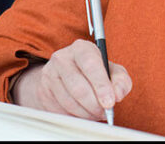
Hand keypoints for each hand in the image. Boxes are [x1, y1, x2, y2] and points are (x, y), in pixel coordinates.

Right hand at [11, 39, 131, 120]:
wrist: (67, 74)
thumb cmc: (95, 72)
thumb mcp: (112, 70)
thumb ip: (121, 80)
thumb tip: (118, 94)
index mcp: (82, 48)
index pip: (91, 65)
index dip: (101, 86)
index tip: (110, 102)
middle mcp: (62, 58)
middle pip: (78, 87)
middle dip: (95, 105)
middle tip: (105, 112)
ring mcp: (49, 75)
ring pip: (69, 102)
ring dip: (86, 113)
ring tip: (97, 113)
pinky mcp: (43, 92)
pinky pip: (59, 110)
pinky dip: (75, 116)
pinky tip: (84, 113)